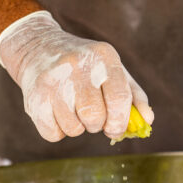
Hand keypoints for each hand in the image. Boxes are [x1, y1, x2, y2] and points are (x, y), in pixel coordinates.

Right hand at [0, 11, 152, 141]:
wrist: (38, 48)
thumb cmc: (85, 66)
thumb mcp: (112, 71)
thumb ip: (133, 96)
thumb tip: (147, 122)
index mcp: (104, 57)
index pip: (119, 100)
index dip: (119, 122)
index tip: (115, 128)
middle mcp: (77, 66)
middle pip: (95, 118)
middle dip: (96, 125)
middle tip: (91, 115)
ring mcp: (53, 81)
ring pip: (74, 129)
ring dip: (76, 128)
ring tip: (72, 110)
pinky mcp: (35, 98)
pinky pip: (53, 134)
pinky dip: (57, 131)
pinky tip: (56, 113)